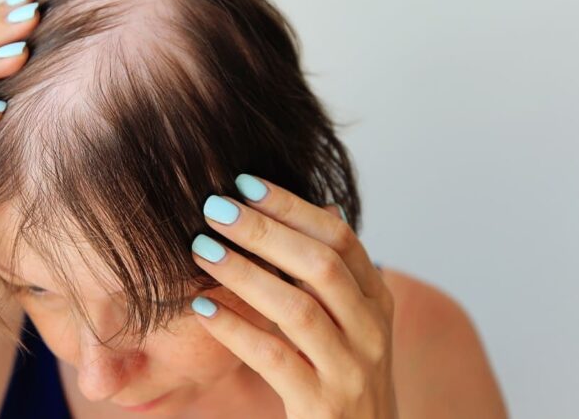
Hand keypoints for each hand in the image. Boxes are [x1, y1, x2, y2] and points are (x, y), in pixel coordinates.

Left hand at [189, 174, 397, 418]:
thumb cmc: (346, 379)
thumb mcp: (354, 324)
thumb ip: (339, 274)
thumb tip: (324, 207)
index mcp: (378, 302)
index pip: (340, 239)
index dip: (293, 207)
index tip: (245, 183)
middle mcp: (372, 331)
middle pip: (320, 266)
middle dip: (264, 231)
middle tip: (214, 208)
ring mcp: (350, 370)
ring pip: (297, 309)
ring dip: (244, 273)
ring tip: (200, 250)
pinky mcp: (323, 405)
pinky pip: (274, 358)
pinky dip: (235, 330)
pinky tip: (202, 309)